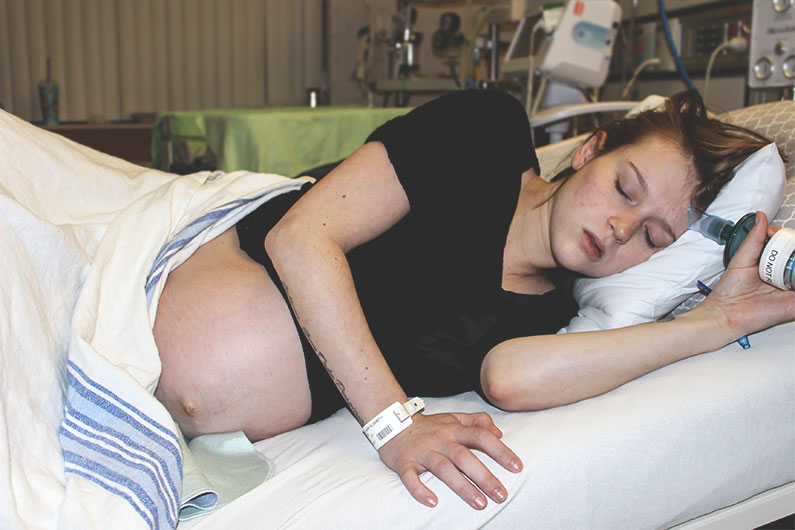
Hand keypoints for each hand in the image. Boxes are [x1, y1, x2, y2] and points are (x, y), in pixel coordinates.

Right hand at [377, 411, 521, 509]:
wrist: (391, 423)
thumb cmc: (429, 426)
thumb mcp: (454, 418)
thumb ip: (477, 421)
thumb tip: (499, 433)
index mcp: (454, 429)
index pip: (481, 437)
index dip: (500, 451)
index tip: (516, 467)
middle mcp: (440, 440)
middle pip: (464, 456)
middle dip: (484, 476)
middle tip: (501, 495)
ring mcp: (421, 452)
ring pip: (442, 468)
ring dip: (462, 487)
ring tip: (480, 504)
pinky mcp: (404, 463)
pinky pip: (410, 477)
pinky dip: (420, 490)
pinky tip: (432, 502)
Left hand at [701, 212, 794, 337]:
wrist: (725, 313)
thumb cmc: (729, 290)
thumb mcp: (742, 259)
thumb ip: (754, 239)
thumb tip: (761, 217)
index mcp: (773, 266)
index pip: (790, 249)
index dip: (788, 238)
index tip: (776, 232)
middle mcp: (785, 278)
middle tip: (790, 244)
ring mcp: (791, 291)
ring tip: (793, 260)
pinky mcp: (794, 305)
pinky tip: (793, 279)